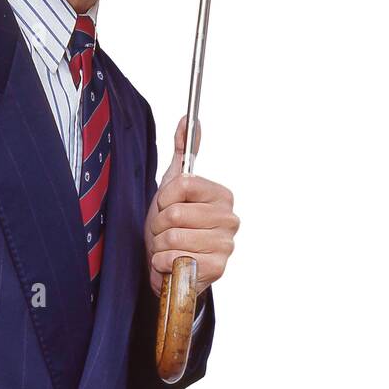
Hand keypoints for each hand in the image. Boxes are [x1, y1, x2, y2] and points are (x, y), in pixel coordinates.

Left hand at [143, 115, 238, 296]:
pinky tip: (171, 265)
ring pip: (172, 237)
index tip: (165, 205)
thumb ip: (182, 150)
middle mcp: (230, 219)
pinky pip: (174, 260)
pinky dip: (163, 264)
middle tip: (164, 231)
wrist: (169, 266)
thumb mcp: (173, 185)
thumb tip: (188, 118)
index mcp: (222, 195)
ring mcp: (226, 246)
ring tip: (167, 248)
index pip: (181, 185)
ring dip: (159, 245)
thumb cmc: (171, 224)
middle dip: (158, 225)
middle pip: (174, 213)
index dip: (163, 197)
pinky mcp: (217, 270)